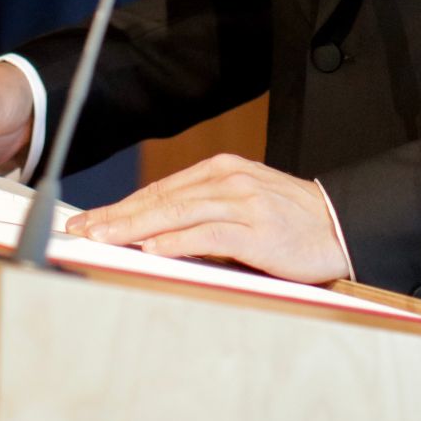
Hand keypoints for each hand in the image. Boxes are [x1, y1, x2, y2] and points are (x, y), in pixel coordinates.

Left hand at [66, 154, 349, 283]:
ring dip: (135, 228)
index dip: (121, 207)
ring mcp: (242, 201)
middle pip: (160, 198)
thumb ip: (202, 215)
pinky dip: (176, 241)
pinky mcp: (257, 228)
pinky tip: (152, 249)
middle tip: (81, 229)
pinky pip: (208, 233)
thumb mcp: (242, 206)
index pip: (159, 190)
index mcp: (220, 171)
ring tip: (103, 239)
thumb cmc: (288, 222)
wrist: (339, 225)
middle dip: (116, 216)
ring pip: (176, 213)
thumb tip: (152, 236)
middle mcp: (227, 180)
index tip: (90, 221)